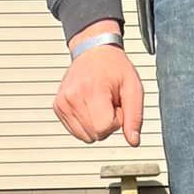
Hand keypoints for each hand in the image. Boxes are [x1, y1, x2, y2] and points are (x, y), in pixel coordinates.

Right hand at [54, 27, 143, 146]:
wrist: (94, 52)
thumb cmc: (114, 68)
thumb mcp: (133, 88)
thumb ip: (135, 117)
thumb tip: (133, 141)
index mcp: (91, 90)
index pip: (103, 128)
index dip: (116, 122)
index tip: (116, 105)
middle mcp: (72, 97)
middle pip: (95, 135)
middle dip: (106, 124)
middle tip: (108, 103)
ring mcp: (62, 103)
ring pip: (85, 136)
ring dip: (96, 125)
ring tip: (99, 103)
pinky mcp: (58, 107)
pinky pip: (76, 131)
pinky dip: (86, 123)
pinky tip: (89, 105)